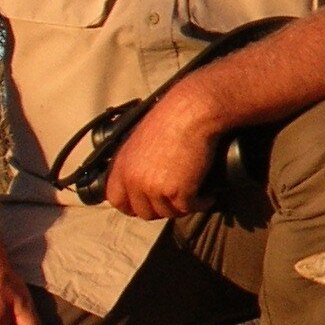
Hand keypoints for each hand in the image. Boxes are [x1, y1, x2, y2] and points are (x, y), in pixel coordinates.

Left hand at [102, 89, 221, 219]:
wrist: (192, 112)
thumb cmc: (172, 117)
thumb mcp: (141, 139)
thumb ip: (136, 161)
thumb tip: (145, 176)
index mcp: (122, 167)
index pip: (117, 201)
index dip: (135, 205)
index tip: (150, 203)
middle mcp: (134, 180)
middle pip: (144, 212)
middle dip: (162, 208)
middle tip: (177, 199)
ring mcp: (155, 188)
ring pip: (168, 213)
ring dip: (183, 206)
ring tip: (195, 195)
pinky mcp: (178, 192)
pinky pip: (189, 209)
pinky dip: (201, 203)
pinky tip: (207, 196)